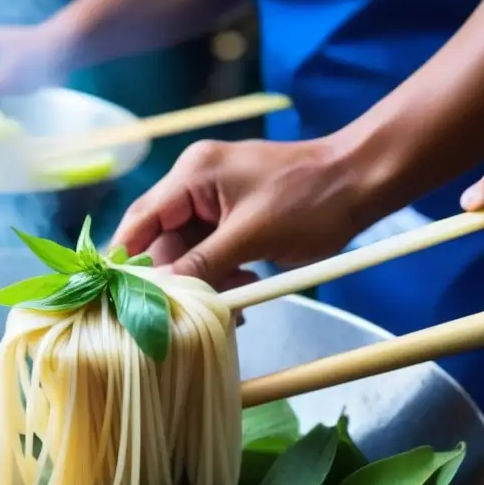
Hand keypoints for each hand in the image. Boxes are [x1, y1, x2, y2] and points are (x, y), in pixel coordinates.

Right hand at [110, 137, 366, 287]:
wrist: (363, 181)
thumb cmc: (312, 199)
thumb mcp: (252, 235)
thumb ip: (200, 264)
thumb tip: (158, 293)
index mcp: (192, 175)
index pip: (140, 220)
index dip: (127, 259)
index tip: (120, 297)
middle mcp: (193, 184)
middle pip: (161, 243)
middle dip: (179, 279)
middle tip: (197, 309)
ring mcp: (212, 202)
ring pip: (187, 254)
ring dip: (205, 282)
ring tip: (235, 300)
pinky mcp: (231, 219)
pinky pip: (210, 254)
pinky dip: (222, 275)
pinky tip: (245, 285)